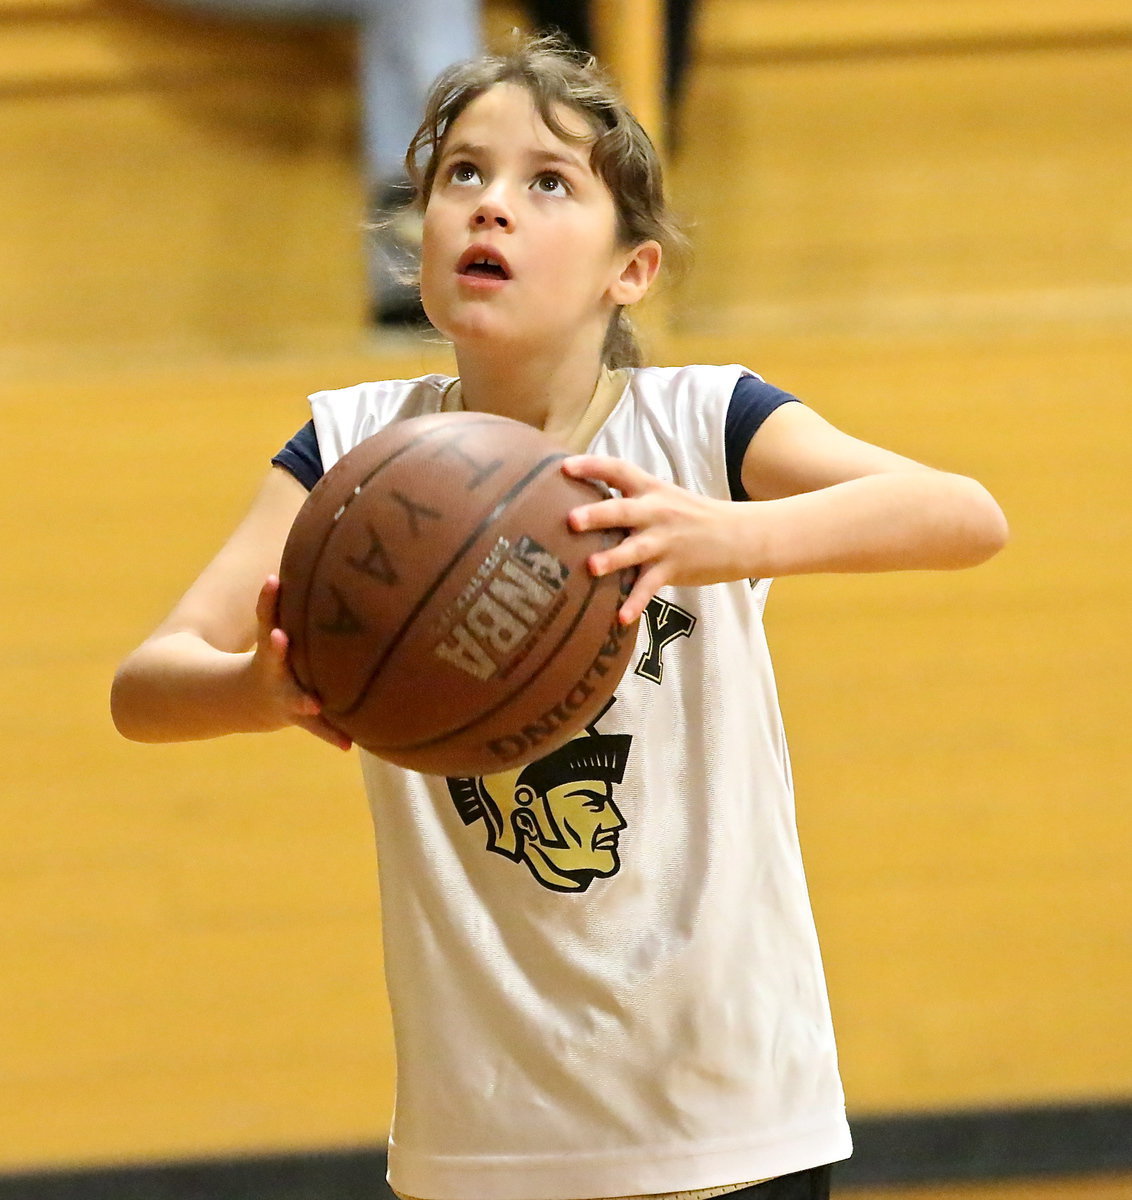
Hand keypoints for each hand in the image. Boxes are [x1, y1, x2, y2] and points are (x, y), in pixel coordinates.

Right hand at [251, 576, 352, 750]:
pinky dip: (332, 734)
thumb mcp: (274, 628)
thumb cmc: (275, 656)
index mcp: (269, 647)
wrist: (248, 701)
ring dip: (304, 701)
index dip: (268, 599)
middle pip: (273, 658)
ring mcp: (284, 696)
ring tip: (314, 704)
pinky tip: (349, 744)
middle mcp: (273, 671)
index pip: (265, 616)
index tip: (273, 580)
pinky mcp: (301, 717)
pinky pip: (318, 728)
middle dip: (276, 648)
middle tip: (279, 636)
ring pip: (294, 699)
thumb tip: (327, 552)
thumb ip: (289, 603)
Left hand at [563, 456, 754, 624]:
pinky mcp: (674, 568)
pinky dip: (636, 602)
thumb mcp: (664, 498)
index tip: (564, 467)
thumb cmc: (694, 517)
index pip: (618, 470)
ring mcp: (664, 541)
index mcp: (650, 490)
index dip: (592, 466)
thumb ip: (631, 499)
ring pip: (634, 549)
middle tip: (571, 521)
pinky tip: (621, 617)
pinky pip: (651, 586)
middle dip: (597, 515)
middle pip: (622, 510)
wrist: (740, 535)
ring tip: (591, 568)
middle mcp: (655, 512)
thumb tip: (587, 503)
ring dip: (613, 558)